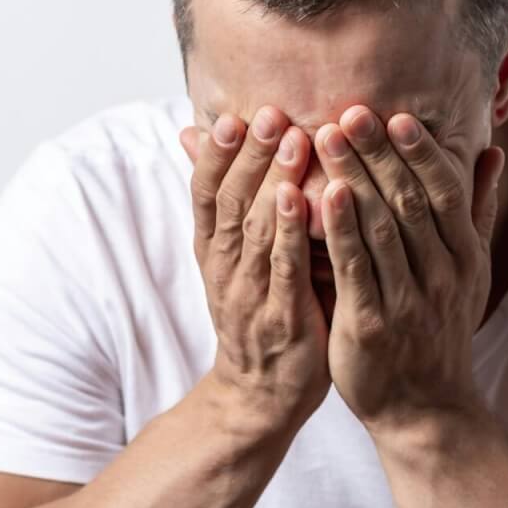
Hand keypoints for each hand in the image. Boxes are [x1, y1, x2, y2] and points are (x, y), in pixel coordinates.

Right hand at [179, 105, 330, 432]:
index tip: (232, 113)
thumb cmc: (260, 316)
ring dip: (272, 180)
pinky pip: (283, 268)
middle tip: (268, 111)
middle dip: (248, 154)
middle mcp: (225, 267)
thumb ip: (235, 206)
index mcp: (213, 251)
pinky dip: (290, 232)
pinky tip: (302, 200)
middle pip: (229, 201)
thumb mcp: (237, 261)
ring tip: (290, 138)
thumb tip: (211, 150)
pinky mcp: (281, 316)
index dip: (218, 154)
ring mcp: (250, 293)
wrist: (259, 396)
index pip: (205, 192)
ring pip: (255, 228)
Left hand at [310, 105, 504, 433]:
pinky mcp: (371, 324)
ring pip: (381, 227)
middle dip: (380, 153)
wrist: (425, 410)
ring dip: (354, 177)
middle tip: (351, 109)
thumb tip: (494, 151)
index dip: (421, 152)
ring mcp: (408, 300)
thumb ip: (477, 210)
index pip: (445, 191)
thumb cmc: (440, 332)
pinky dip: (339, 230)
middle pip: (410, 201)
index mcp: (466, 257)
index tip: (397, 114)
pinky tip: (321, 195)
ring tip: (327, 136)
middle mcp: (442, 274)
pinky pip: (355, 268)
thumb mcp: (471, 273)